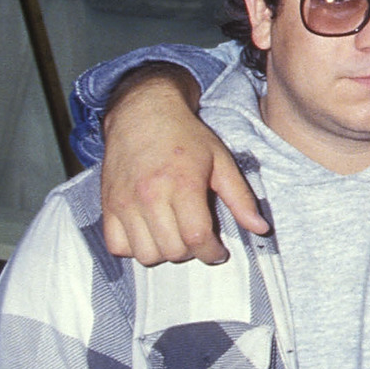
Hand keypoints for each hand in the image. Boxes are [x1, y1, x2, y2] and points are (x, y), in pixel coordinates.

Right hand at [100, 69, 268, 265]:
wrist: (142, 114)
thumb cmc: (185, 137)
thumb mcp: (221, 161)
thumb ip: (241, 198)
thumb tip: (261, 229)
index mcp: (183, 184)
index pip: (196, 236)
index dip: (212, 252)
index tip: (219, 252)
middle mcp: (150, 196)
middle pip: (172, 250)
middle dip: (192, 252)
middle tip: (198, 238)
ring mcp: (125, 203)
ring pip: (145, 254)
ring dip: (164, 253)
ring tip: (176, 236)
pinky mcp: (108, 205)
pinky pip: (117, 246)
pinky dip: (134, 249)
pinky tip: (150, 234)